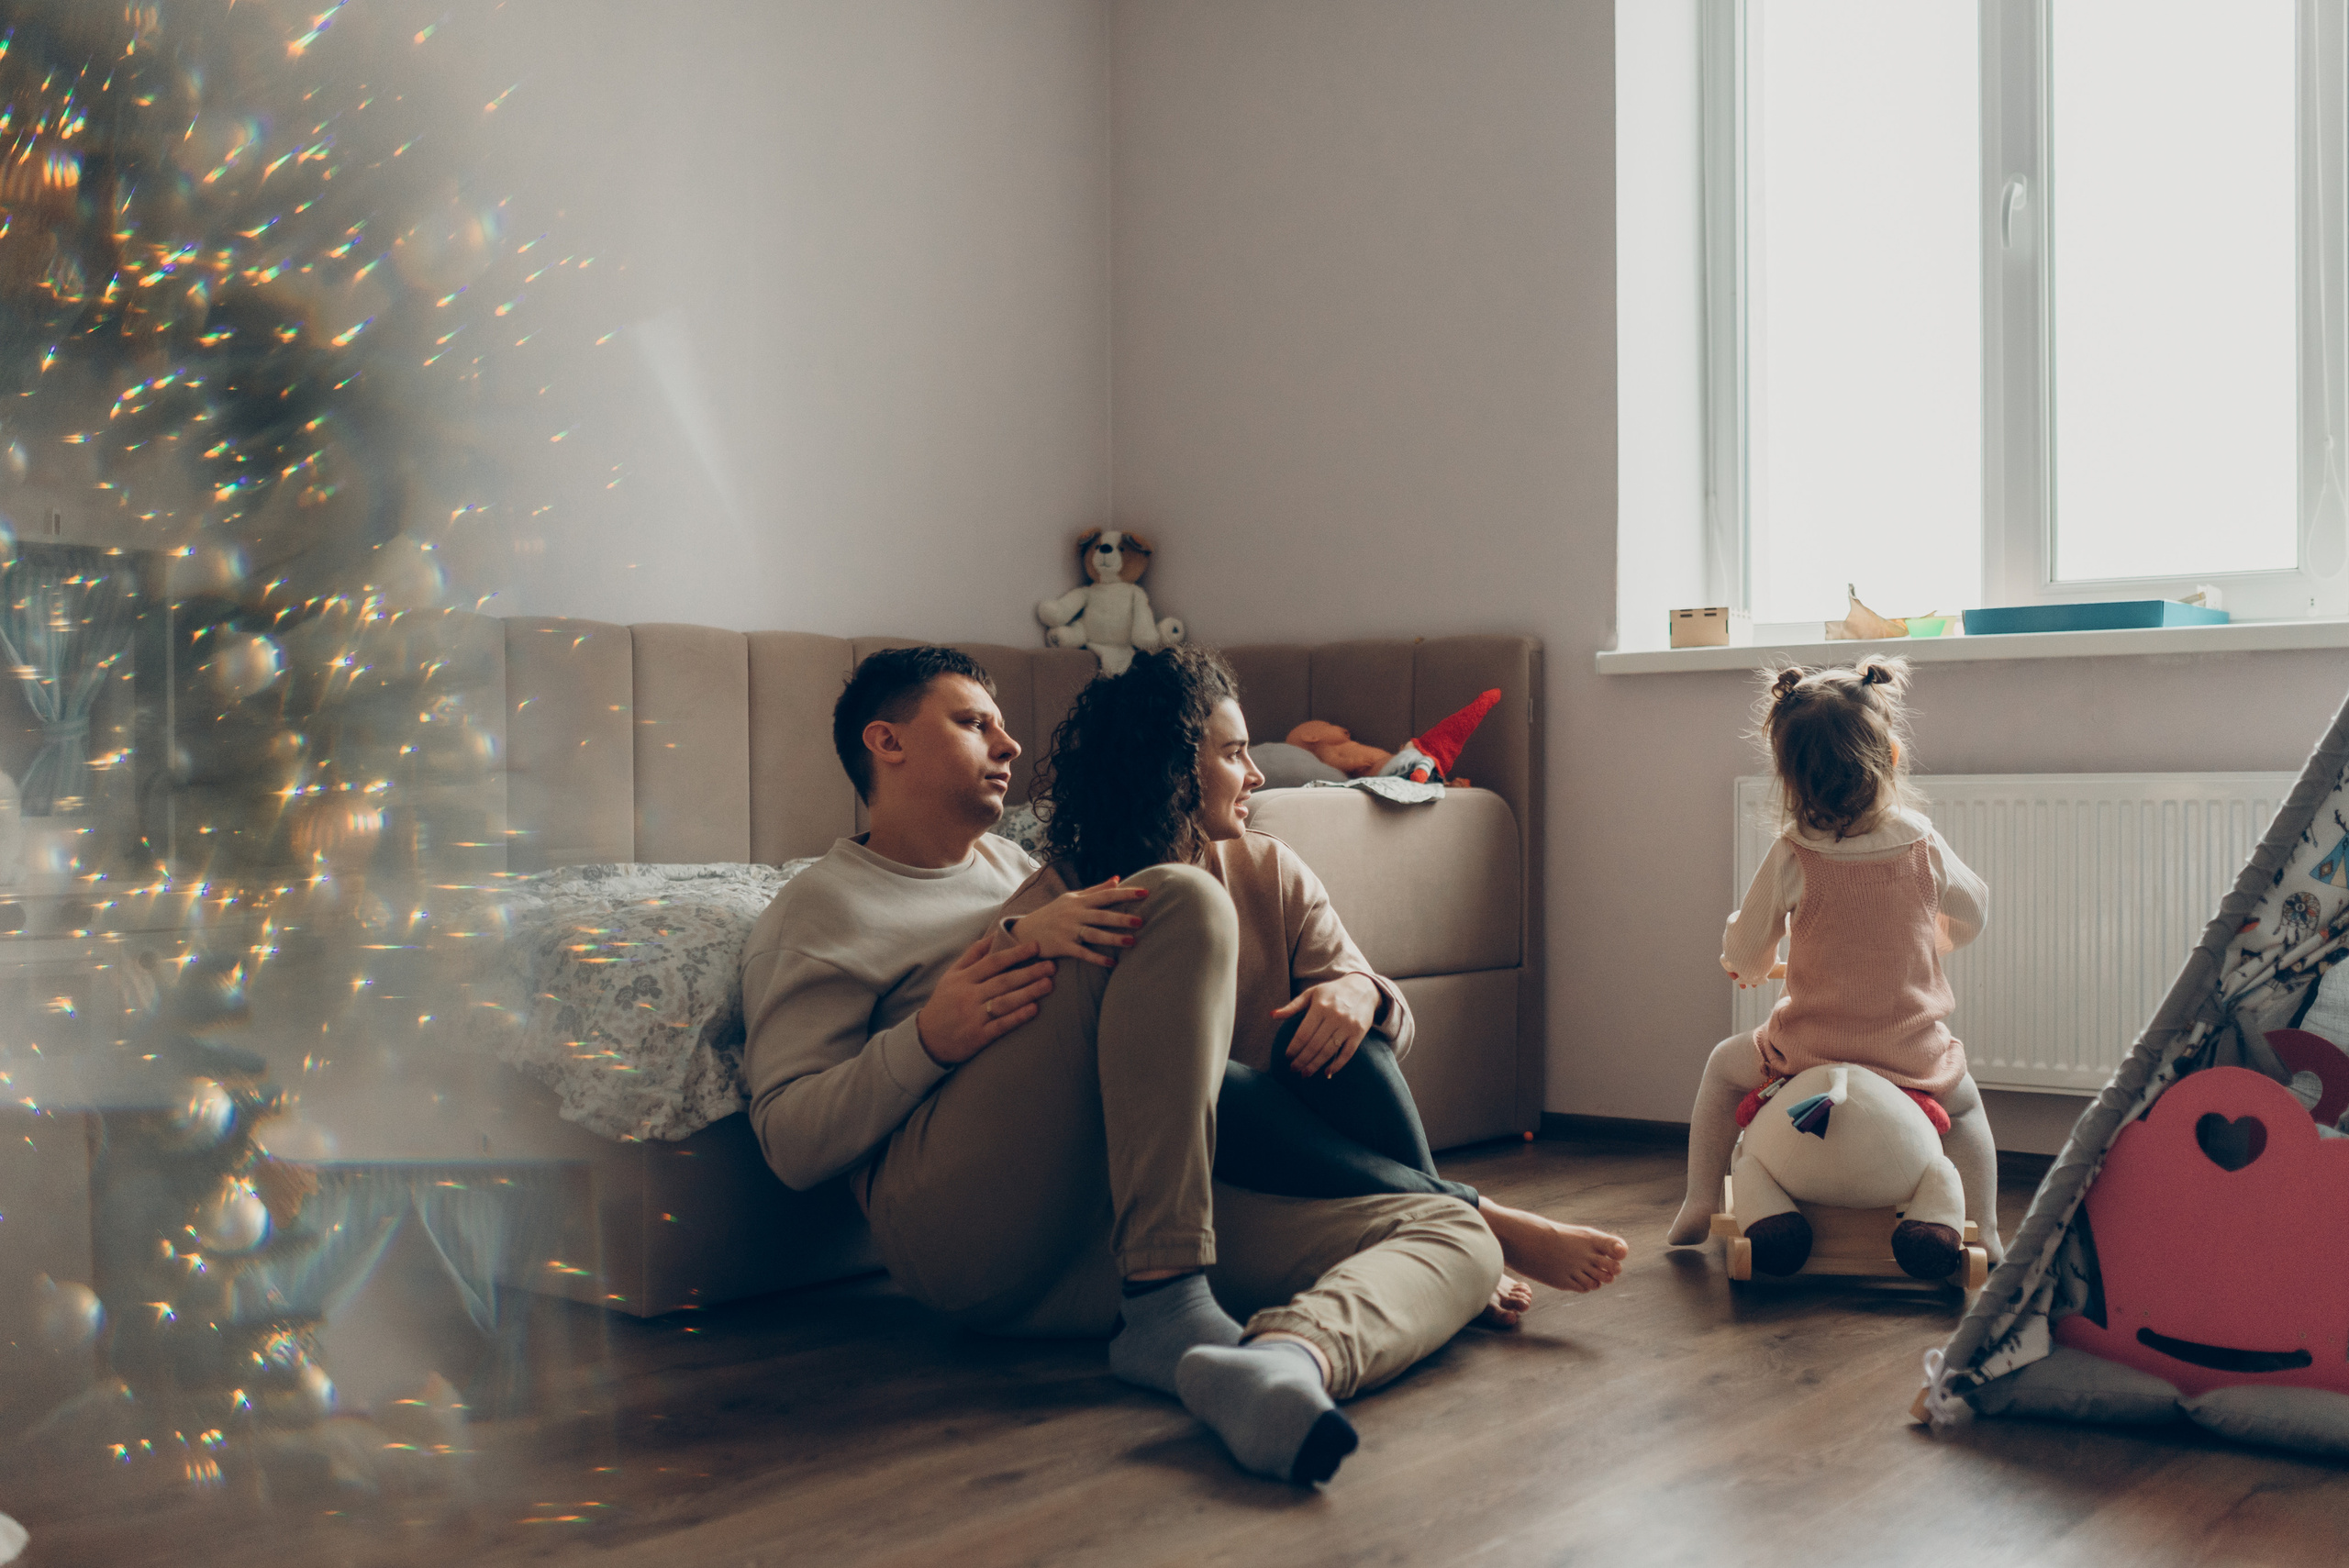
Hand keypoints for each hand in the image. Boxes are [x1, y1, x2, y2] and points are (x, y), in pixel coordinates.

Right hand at [916, 937, 1055, 1066]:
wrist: (927, 1039)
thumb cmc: (945, 1002)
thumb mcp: (952, 975)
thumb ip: (973, 955)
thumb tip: (994, 934)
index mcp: (963, 978)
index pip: (993, 962)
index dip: (1015, 953)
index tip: (1036, 946)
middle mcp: (968, 995)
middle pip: (1003, 981)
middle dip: (1029, 972)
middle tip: (1051, 966)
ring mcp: (973, 1016)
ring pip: (1004, 1001)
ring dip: (1028, 992)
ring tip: (1048, 984)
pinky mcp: (978, 1036)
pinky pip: (1001, 1025)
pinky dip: (1017, 1017)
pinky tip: (1034, 1009)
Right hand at [1008, 877, 1148, 968]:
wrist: (1025, 931)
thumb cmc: (1053, 913)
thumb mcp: (1072, 898)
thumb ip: (1096, 890)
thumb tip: (1118, 879)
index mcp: (1079, 900)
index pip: (1106, 895)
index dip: (1126, 893)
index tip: (1145, 892)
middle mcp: (1074, 914)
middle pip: (1102, 915)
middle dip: (1122, 918)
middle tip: (1141, 921)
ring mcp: (1068, 930)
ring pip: (1094, 934)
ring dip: (1113, 938)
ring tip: (1132, 942)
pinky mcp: (1062, 946)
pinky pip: (1082, 953)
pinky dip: (1097, 958)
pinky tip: (1112, 963)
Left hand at [1274, 974, 1380, 1077]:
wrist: (1364, 988)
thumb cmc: (1332, 992)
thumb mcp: (1311, 993)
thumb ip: (1292, 1006)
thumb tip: (1272, 1015)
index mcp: (1320, 1006)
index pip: (1303, 1033)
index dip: (1294, 1047)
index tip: (1287, 1056)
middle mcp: (1334, 1016)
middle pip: (1314, 1044)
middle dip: (1302, 1059)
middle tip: (1294, 1069)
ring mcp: (1348, 1026)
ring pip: (1329, 1050)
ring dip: (1315, 1065)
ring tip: (1305, 1073)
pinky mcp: (1359, 1033)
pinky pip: (1347, 1053)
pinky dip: (1337, 1064)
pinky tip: (1327, 1072)